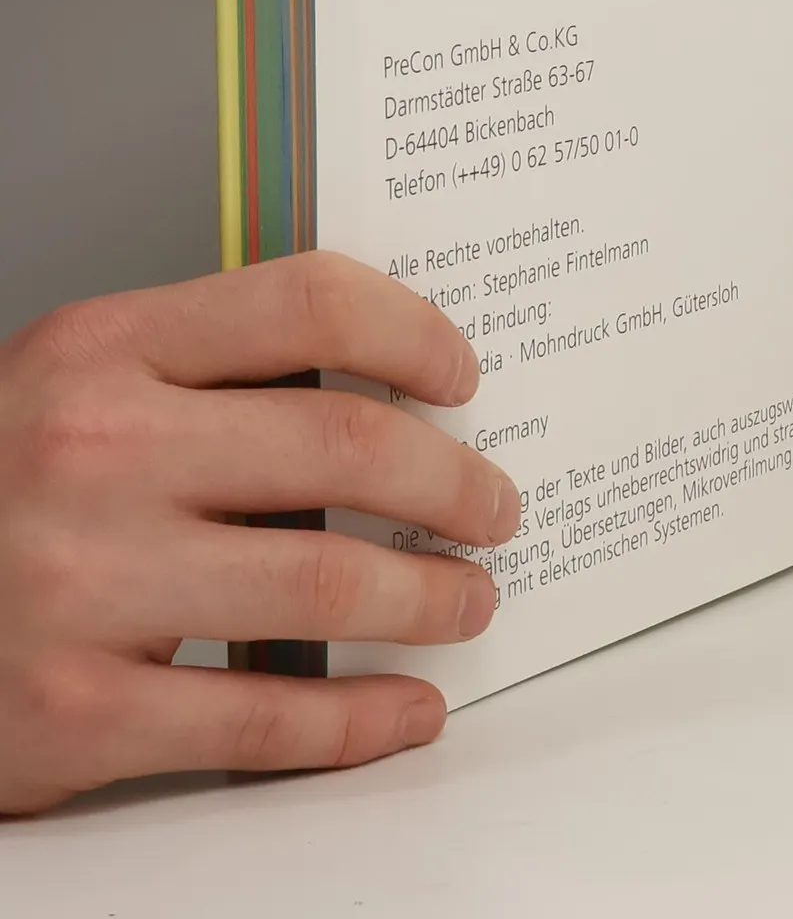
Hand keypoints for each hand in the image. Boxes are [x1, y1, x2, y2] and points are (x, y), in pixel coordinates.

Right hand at [0, 253, 519, 813]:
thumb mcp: (69, 388)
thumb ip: (203, 373)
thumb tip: (388, 389)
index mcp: (102, 350)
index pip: (311, 302)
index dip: (415, 333)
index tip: (461, 377)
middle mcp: (94, 454)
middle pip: (349, 443)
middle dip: (455, 482)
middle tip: (493, 506)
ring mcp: (81, 587)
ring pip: (329, 585)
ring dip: (432, 598)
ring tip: (468, 599)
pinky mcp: (70, 717)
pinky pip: (262, 721)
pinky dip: (362, 720)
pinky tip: (405, 708)